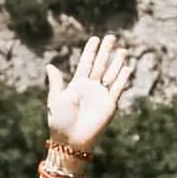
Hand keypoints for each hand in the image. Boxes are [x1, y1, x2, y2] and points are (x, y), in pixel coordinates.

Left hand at [42, 35, 140, 167]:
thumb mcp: (56, 98)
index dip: (91, 51)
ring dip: (116, 63)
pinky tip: (127, 68)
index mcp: (77, 84)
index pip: (86, 63)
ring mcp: (101, 96)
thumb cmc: (60, 120)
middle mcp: (91, 88)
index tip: (95, 38)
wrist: (70, 140)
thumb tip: (50, 65)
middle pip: (100, 65)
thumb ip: (57, 81)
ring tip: (122, 50)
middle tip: (112, 37)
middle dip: (106, 51)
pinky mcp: (109, 105)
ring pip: (111, 75)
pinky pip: (117, 89)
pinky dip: (122, 79)